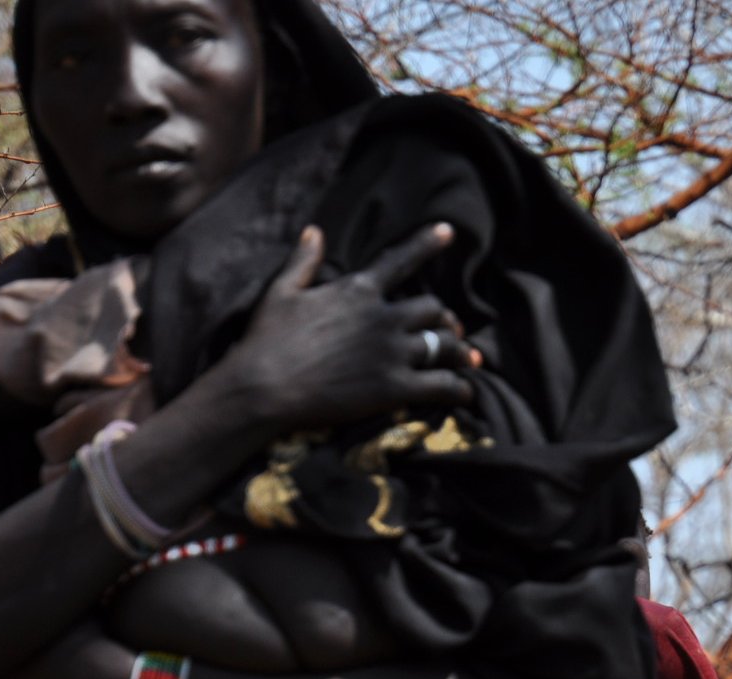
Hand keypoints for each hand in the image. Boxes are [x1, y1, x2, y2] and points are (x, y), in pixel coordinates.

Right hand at [202, 224, 479, 431]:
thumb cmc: (266, 339)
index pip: (402, 261)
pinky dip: (459, 390)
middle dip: (445, 319)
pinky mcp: (394, 387)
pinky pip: (441, 385)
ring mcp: (391, 352)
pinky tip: (466, 394)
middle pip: (433, 309)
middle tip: (451, 329)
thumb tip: (314, 230)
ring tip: (468, 359)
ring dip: (459, 351)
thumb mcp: (281, 291)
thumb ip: (303, 260)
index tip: (449, 232)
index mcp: (358, 290)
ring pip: (443, 346)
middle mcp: (383, 317)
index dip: (428, 244)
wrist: (264, 386)